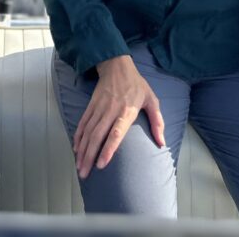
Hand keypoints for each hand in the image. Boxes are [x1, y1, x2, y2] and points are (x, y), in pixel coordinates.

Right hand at [73, 55, 164, 178]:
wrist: (116, 65)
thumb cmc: (136, 84)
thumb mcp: (151, 99)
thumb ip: (157, 121)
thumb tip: (162, 143)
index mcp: (126, 111)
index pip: (116, 133)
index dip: (108, 149)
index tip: (101, 164)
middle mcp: (110, 110)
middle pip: (97, 135)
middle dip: (89, 156)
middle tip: (84, 173)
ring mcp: (99, 107)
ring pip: (88, 131)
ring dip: (82, 149)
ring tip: (79, 166)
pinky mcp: (91, 104)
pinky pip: (83, 122)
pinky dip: (78, 136)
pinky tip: (76, 148)